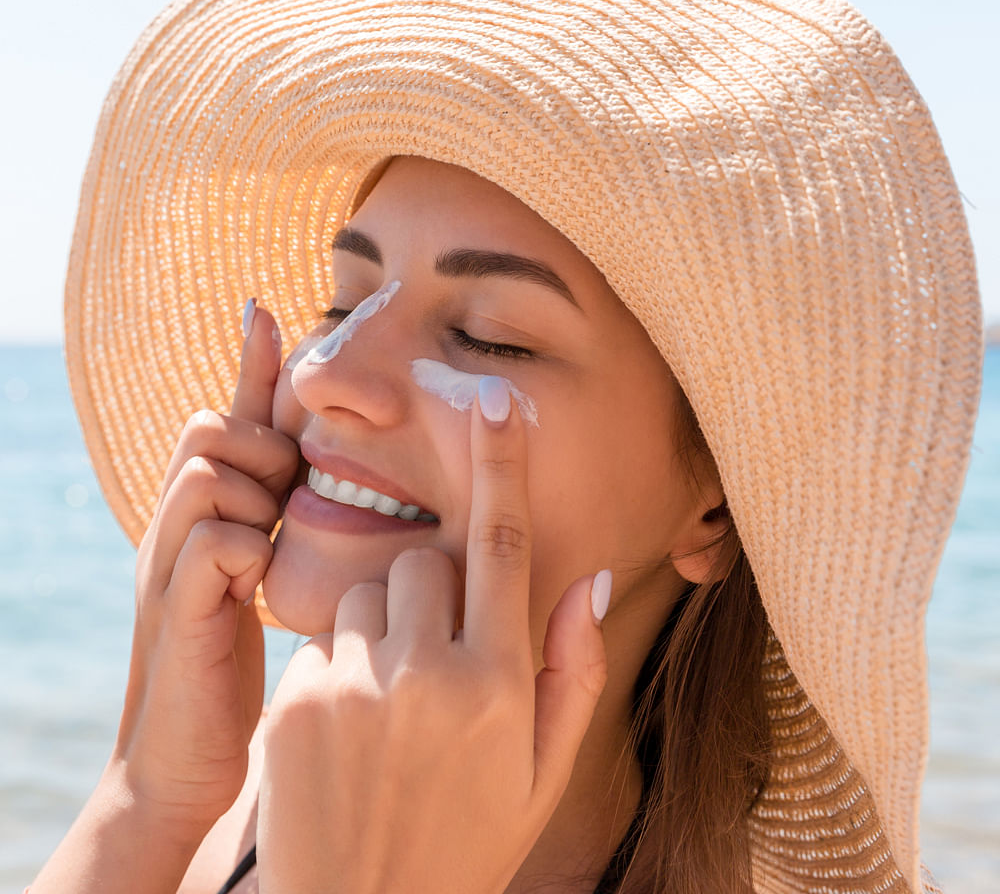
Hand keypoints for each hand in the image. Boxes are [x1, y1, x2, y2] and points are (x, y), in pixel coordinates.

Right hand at [111, 301, 298, 837]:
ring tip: (269, 537)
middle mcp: (178, 524)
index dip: (249, 363)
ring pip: (207, 471)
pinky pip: (211, 541)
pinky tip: (256, 583)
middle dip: (256, 445)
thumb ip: (276, 516)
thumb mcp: (257, 573)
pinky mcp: (176, 609)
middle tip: (283, 497)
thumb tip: (313, 465)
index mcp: (206, 511)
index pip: (227, 417)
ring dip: (252, 494)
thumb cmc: (231, 659)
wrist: (183, 758)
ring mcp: (170, 562)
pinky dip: (242, 550)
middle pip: (210, 426)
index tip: (266, 306)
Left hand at [257, 378, 608, 893]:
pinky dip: (341, 663)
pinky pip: (324, 639)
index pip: (505, 546)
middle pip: (426, 562)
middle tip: (435, 658)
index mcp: (499, 685)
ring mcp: (356, 686)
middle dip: (434, 589)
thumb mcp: (543, 772)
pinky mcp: (297, 700)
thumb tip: (594, 576)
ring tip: (389, 704)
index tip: (497, 400)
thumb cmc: (468, 841)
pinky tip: (348, 730)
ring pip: (370, 593)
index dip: (503, 464)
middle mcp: (429, 675)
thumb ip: (576, 670)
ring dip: (384, 626)